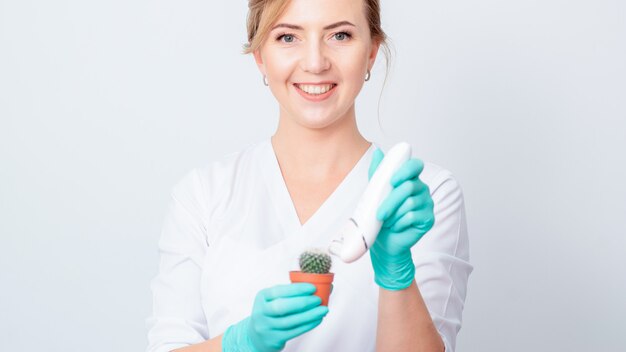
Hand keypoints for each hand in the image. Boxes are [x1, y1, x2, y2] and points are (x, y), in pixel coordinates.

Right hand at [222, 283, 328, 351]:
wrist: (256, 335)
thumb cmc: (272, 312)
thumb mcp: (275, 299)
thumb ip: (294, 292)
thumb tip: (324, 286)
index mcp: (262, 296)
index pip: (279, 291)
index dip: (296, 289)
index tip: (312, 287)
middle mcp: (261, 311)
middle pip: (282, 307)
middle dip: (303, 302)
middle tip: (318, 299)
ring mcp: (266, 327)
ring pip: (290, 321)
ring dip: (309, 315)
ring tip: (323, 310)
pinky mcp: (274, 339)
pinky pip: (294, 332)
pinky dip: (308, 325)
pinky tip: (317, 319)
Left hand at [368, 148, 434, 289]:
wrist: (384, 240)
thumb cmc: (381, 215)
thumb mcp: (375, 192)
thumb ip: (378, 172)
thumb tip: (379, 152)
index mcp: (410, 179)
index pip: (415, 165)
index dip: (405, 170)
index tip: (392, 180)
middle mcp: (421, 189)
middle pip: (409, 187)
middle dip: (390, 201)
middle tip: (380, 213)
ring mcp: (427, 203)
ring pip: (410, 203)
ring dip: (394, 214)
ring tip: (388, 221)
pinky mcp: (428, 219)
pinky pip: (413, 216)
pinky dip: (400, 223)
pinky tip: (396, 226)